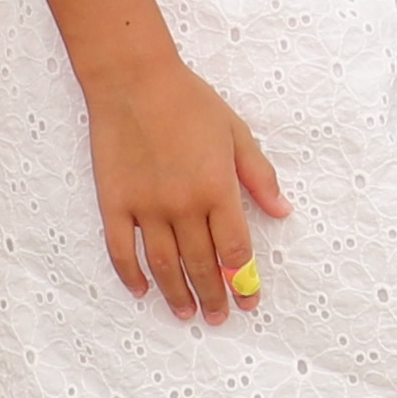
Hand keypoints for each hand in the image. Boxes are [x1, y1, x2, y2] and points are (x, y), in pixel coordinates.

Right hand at [87, 55, 288, 320]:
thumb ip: (259, 176)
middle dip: (214, 296)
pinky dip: (131, 275)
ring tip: (188, 314)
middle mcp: (183, 205)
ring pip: (163, 266)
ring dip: (177, 294)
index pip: (235, 250)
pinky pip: (122, 250)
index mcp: (217, 189)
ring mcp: (146, 207)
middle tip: (220, 317)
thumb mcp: (236, 133)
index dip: (244, 281)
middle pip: (201, 264)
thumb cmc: (190, 101)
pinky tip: (142, 290)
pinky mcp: (114, 203)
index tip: (249, 300)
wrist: (134, 80)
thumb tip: (282, 211)